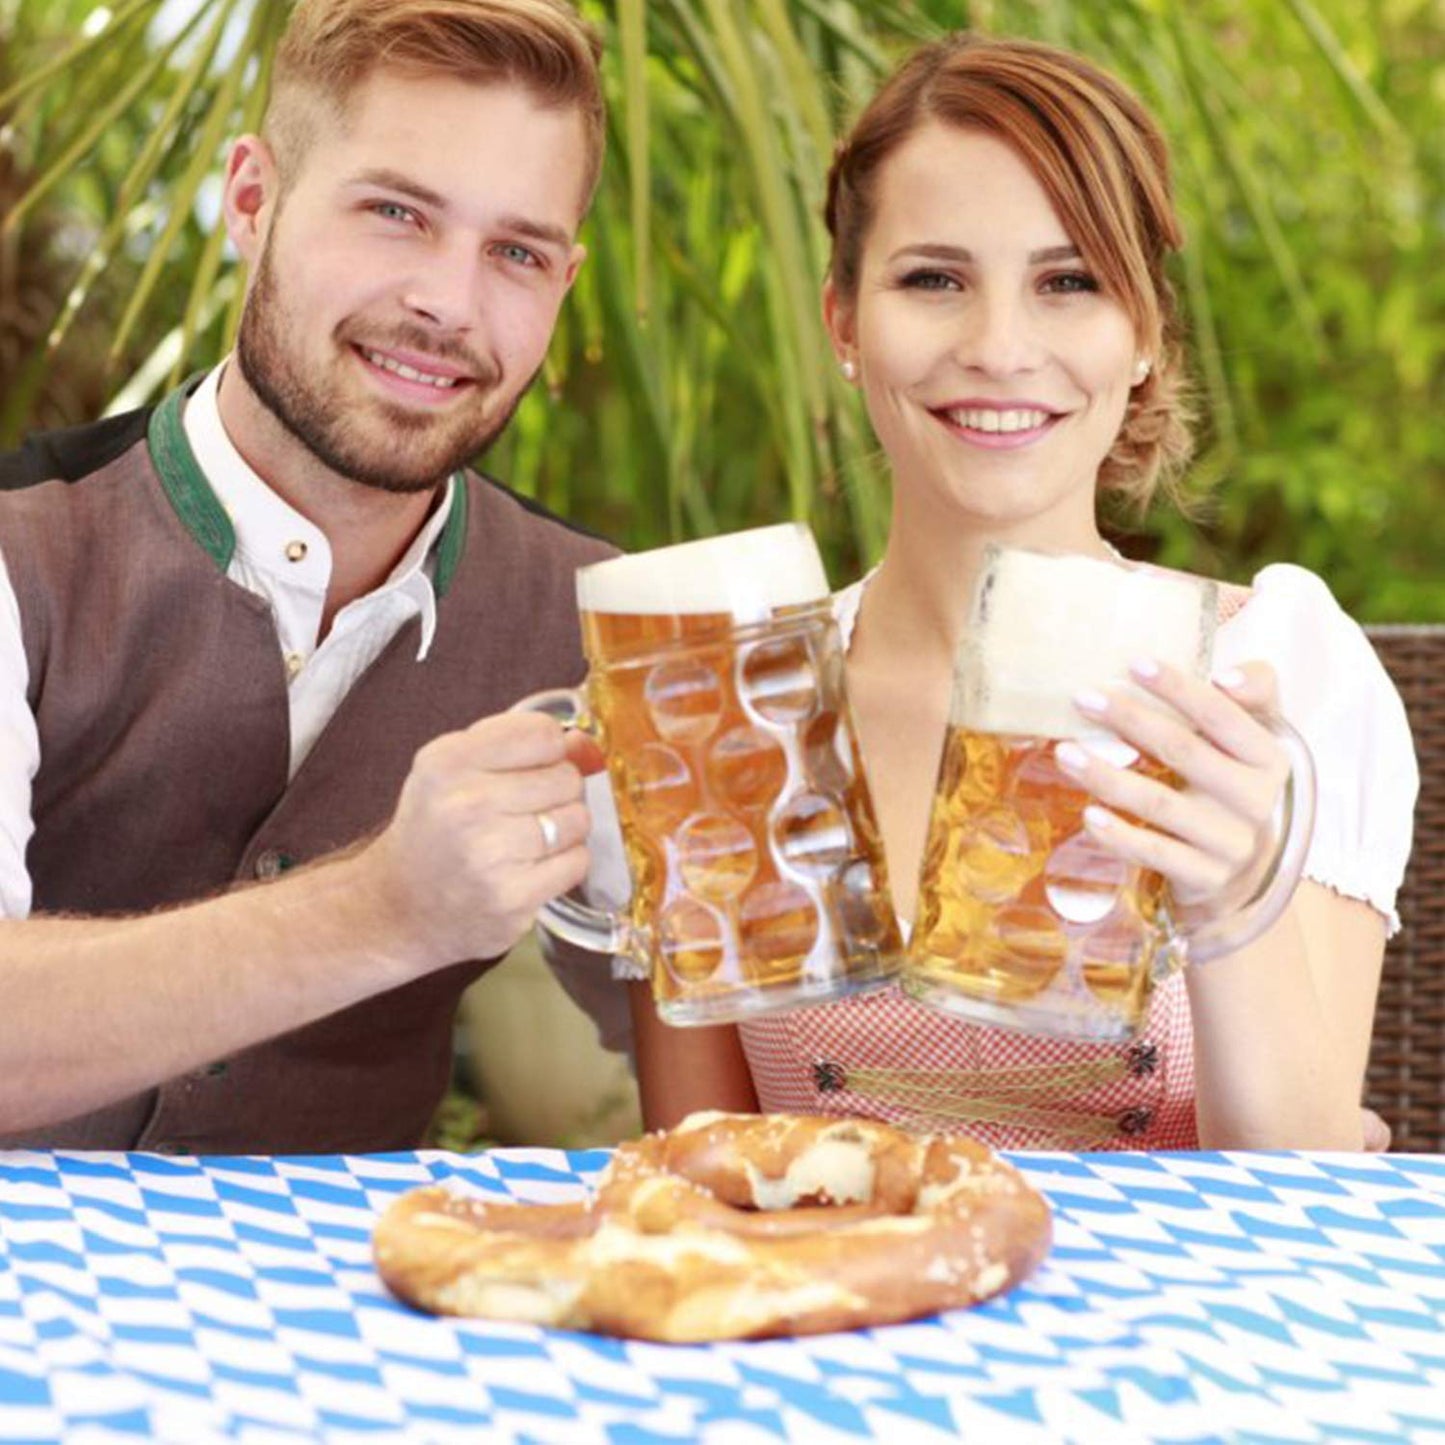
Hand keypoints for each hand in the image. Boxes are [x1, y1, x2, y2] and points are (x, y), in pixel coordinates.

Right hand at [366, 711, 600, 967]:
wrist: (400, 908)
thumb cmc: (436, 831)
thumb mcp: (453, 771)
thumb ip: (516, 744)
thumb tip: (583, 743)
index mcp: (447, 761)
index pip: (543, 733)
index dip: (551, 750)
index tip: (535, 766)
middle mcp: (465, 804)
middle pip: (566, 777)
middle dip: (558, 792)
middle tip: (525, 811)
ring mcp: (489, 854)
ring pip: (577, 819)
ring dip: (564, 830)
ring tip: (528, 841)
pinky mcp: (512, 897)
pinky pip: (577, 861)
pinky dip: (565, 864)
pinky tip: (532, 868)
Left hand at [1054, 658, 1290, 920]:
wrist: (1246, 868)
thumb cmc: (1235, 781)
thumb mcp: (1255, 736)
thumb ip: (1253, 693)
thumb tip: (1227, 676)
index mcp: (1269, 757)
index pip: (1222, 716)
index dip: (1180, 689)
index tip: (1134, 664)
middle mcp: (1256, 800)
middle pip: (1185, 752)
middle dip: (1131, 720)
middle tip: (1082, 698)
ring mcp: (1231, 843)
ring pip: (1161, 804)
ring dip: (1108, 777)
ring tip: (1066, 753)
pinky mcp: (1205, 877)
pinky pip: (1156, 854)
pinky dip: (1120, 836)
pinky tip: (1089, 815)